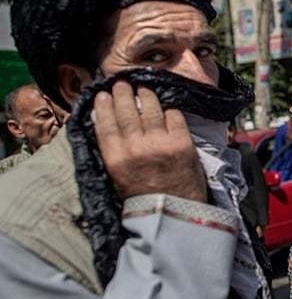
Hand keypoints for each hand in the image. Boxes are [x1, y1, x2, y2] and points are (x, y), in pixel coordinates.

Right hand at [94, 82, 205, 201]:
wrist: (176, 214)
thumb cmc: (145, 198)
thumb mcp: (119, 178)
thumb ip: (114, 152)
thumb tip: (108, 125)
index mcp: (116, 159)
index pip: (105, 124)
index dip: (103, 107)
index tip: (102, 95)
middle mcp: (136, 148)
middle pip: (126, 112)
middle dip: (123, 94)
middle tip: (122, 83)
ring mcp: (160, 143)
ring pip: (150, 109)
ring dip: (145, 95)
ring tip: (142, 88)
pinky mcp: (182, 142)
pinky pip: (173, 116)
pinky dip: (168, 109)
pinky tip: (165, 106)